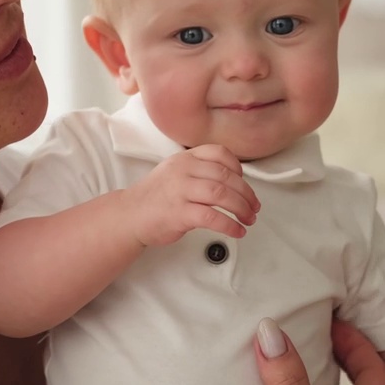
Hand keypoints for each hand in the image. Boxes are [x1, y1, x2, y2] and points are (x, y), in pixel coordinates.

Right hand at [122, 144, 258, 245]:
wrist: (130, 215)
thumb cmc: (156, 197)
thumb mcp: (175, 172)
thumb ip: (199, 170)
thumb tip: (232, 181)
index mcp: (185, 158)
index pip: (219, 153)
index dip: (237, 168)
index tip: (244, 182)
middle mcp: (183, 171)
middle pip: (226, 177)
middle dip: (246, 194)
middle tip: (254, 207)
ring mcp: (180, 191)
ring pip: (222, 194)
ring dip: (241, 208)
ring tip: (249, 219)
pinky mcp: (179, 213)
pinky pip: (212, 217)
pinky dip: (229, 225)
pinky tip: (237, 231)